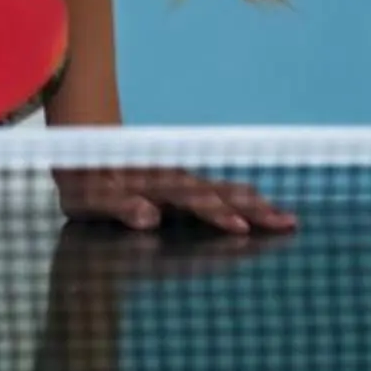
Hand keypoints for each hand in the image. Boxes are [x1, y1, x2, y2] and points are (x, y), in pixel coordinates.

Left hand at [55, 166, 295, 234]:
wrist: (82, 141)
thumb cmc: (83, 177)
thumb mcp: (89, 195)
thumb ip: (118, 204)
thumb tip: (148, 217)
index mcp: (156, 185)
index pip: (193, 201)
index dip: (217, 215)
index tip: (242, 229)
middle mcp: (175, 180)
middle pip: (222, 194)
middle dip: (256, 210)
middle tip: (288, 224)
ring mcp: (182, 180)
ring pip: (226, 190)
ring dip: (257, 204)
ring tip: (287, 217)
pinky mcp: (183, 184)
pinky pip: (220, 190)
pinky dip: (243, 198)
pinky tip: (259, 205)